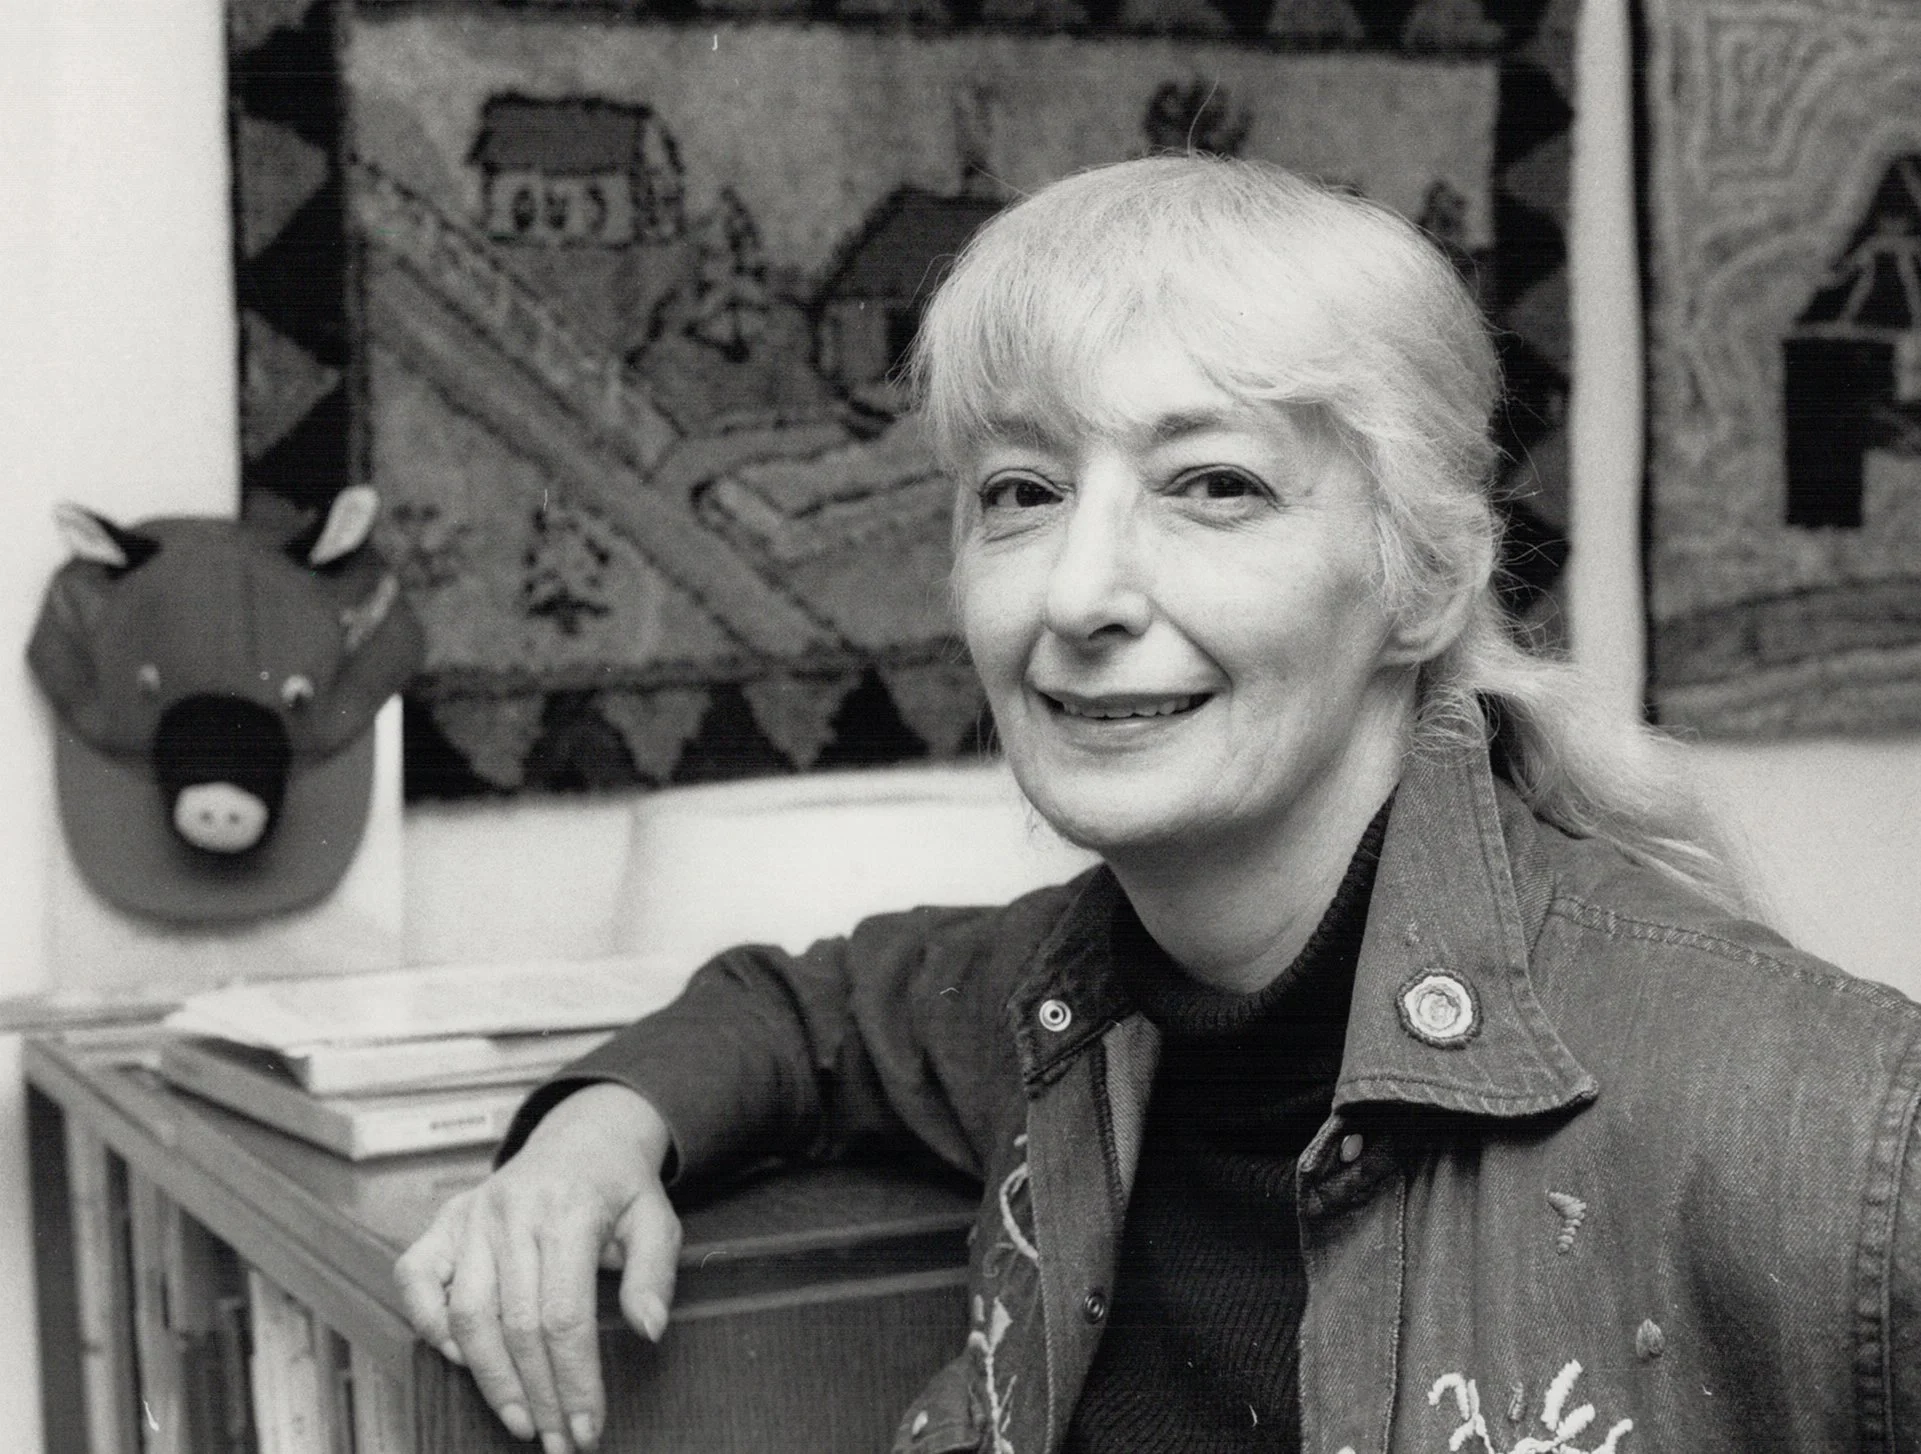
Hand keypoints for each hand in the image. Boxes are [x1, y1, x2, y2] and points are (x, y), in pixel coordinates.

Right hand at [395, 1083, 680, 1451]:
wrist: (581, 1136)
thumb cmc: (619, 1188)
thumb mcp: (656, 1219)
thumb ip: (654, 1273)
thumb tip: (650, 1330)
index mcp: (569, 1211)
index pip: (566, 1315)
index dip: (575, 1379)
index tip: (587, 1428)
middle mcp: (513, 1212)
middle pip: (517, 1325)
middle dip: (539, 1394)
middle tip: (556, 1441)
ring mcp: (471, 1216)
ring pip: (468, 1314)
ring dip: (492, 1380)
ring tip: (521, 1421)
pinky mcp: (443, 1222)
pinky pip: (414, 1279)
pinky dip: (429, 1324)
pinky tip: (460, 1361)